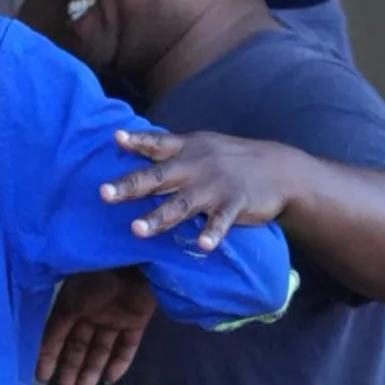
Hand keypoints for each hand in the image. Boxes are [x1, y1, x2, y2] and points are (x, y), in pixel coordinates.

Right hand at [37, 268, 156, 384]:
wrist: (134, 261)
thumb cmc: (96, 280)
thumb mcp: (69, 303)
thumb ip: (54, 325)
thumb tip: (34, 345)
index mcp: (72, 305)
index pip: (57, 336)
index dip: (49, 356)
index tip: (42, 378)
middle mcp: (91, 313)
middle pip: (79, 345)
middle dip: (71, 367)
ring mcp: (115, 317)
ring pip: (101, 349)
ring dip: (92, 369)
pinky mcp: (137, 321)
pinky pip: (127, 346)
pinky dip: (120, 363)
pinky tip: (110, 380)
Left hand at [101, 129, 311, 250]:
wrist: (279, 168)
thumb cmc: (232, 159)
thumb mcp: (203, 147)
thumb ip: (172, 151)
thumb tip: (137, 150)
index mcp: (188, 149)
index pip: (157, 143)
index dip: (136, 141)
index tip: (115, 138)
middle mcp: (197, 166)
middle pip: (159, 176)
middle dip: (130, 186)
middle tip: (104, 194)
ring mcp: (215, 186)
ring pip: (181, 204)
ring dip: (158, 217)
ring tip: (137, 230)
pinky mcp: (235, 204)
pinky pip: (220, 221)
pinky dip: (212, 233)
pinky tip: (203, 246)